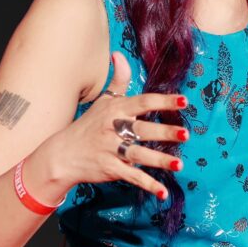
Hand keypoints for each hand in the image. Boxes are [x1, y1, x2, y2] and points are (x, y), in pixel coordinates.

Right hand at [48, 51, 188, 198]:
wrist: (62, 154)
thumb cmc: (87, 125)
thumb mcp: (102, 100)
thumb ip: (117, 79)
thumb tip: (119, 54)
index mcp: (116, 110)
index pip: (143, 102)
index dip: (163, 102)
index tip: (184, 102)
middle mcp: (114, 129)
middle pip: (142, 130)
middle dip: (164, 132)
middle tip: (185, 134)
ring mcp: (111, 150)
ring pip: (138, 155)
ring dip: (159, 161)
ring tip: (179, 165)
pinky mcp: (110, 169)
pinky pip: (131, 177)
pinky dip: (147, 185)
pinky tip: (163, 192)